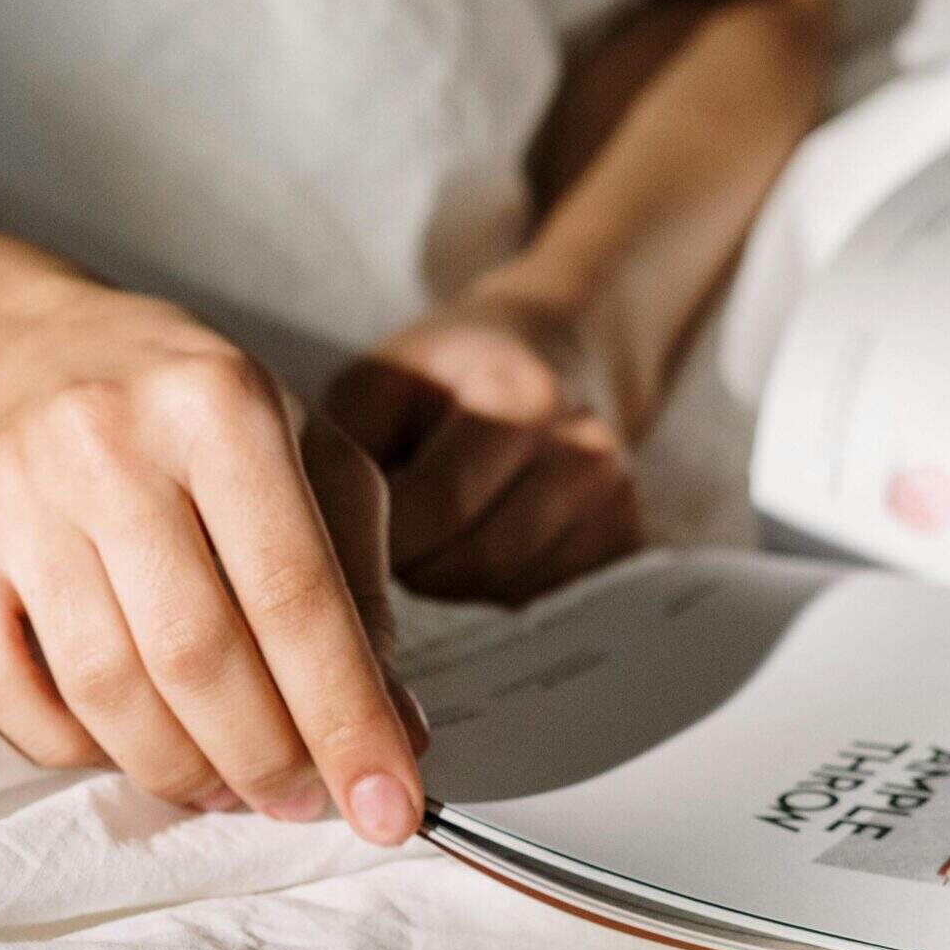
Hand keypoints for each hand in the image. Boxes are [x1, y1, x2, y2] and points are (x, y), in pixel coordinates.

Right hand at [0, 284, 425, 841]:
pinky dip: (73, 748)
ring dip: (175, 769)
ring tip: (221, 788)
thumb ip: (359, 591)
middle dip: (262, 759)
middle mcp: (108, 437)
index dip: (345, 720)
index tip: (388, 811)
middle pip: (195, 656)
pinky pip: (5, 689)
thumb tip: (395, 733)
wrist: (31, 344)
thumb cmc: (193, 418)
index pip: (295, 598)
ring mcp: (12, 489)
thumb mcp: (307, 458)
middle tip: (295, 802)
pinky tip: (124, 748)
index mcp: (221, 405)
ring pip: (103, 687)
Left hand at [325, 294, 644, 607]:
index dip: (380, 540)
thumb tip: (321, 555)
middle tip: (387, 543)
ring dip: (453, 580)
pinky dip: (496, 586)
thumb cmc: (446, 375)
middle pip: (477, 560)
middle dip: (414, 567)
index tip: (349, 537)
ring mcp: (615, 498)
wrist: (552, 350)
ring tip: (433, 536)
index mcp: (519, 394)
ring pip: (508, 587)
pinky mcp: (628, 538)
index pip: (438, 508)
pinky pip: (543, 598)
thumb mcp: (379, 384)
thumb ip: (345, 458)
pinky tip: (479, 544)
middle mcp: (583, 448)